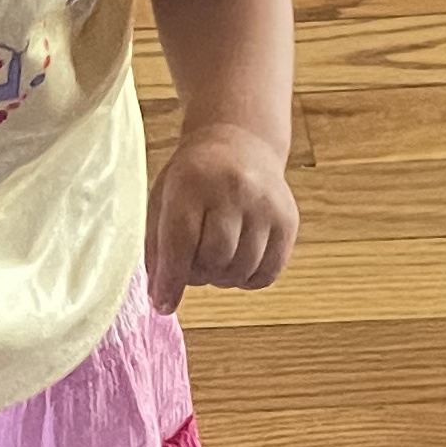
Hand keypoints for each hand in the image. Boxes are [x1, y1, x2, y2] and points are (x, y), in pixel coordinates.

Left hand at [146, 121, 297, 306]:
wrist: (239, 142)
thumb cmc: (192, 179)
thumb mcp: (163, 199)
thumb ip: (157, 247)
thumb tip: (162, 298)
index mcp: (192, 182)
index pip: (181, 242)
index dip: (171, 280)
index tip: (164, 304)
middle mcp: (234, 189)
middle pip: (215, 258)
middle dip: (197, 275)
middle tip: (191, 265)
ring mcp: (266, 204)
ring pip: (242, 269)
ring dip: (222, 277)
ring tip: (214, 258)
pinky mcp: (288, 220)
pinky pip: (268, 272)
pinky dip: (248, 279)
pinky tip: (237, 261)